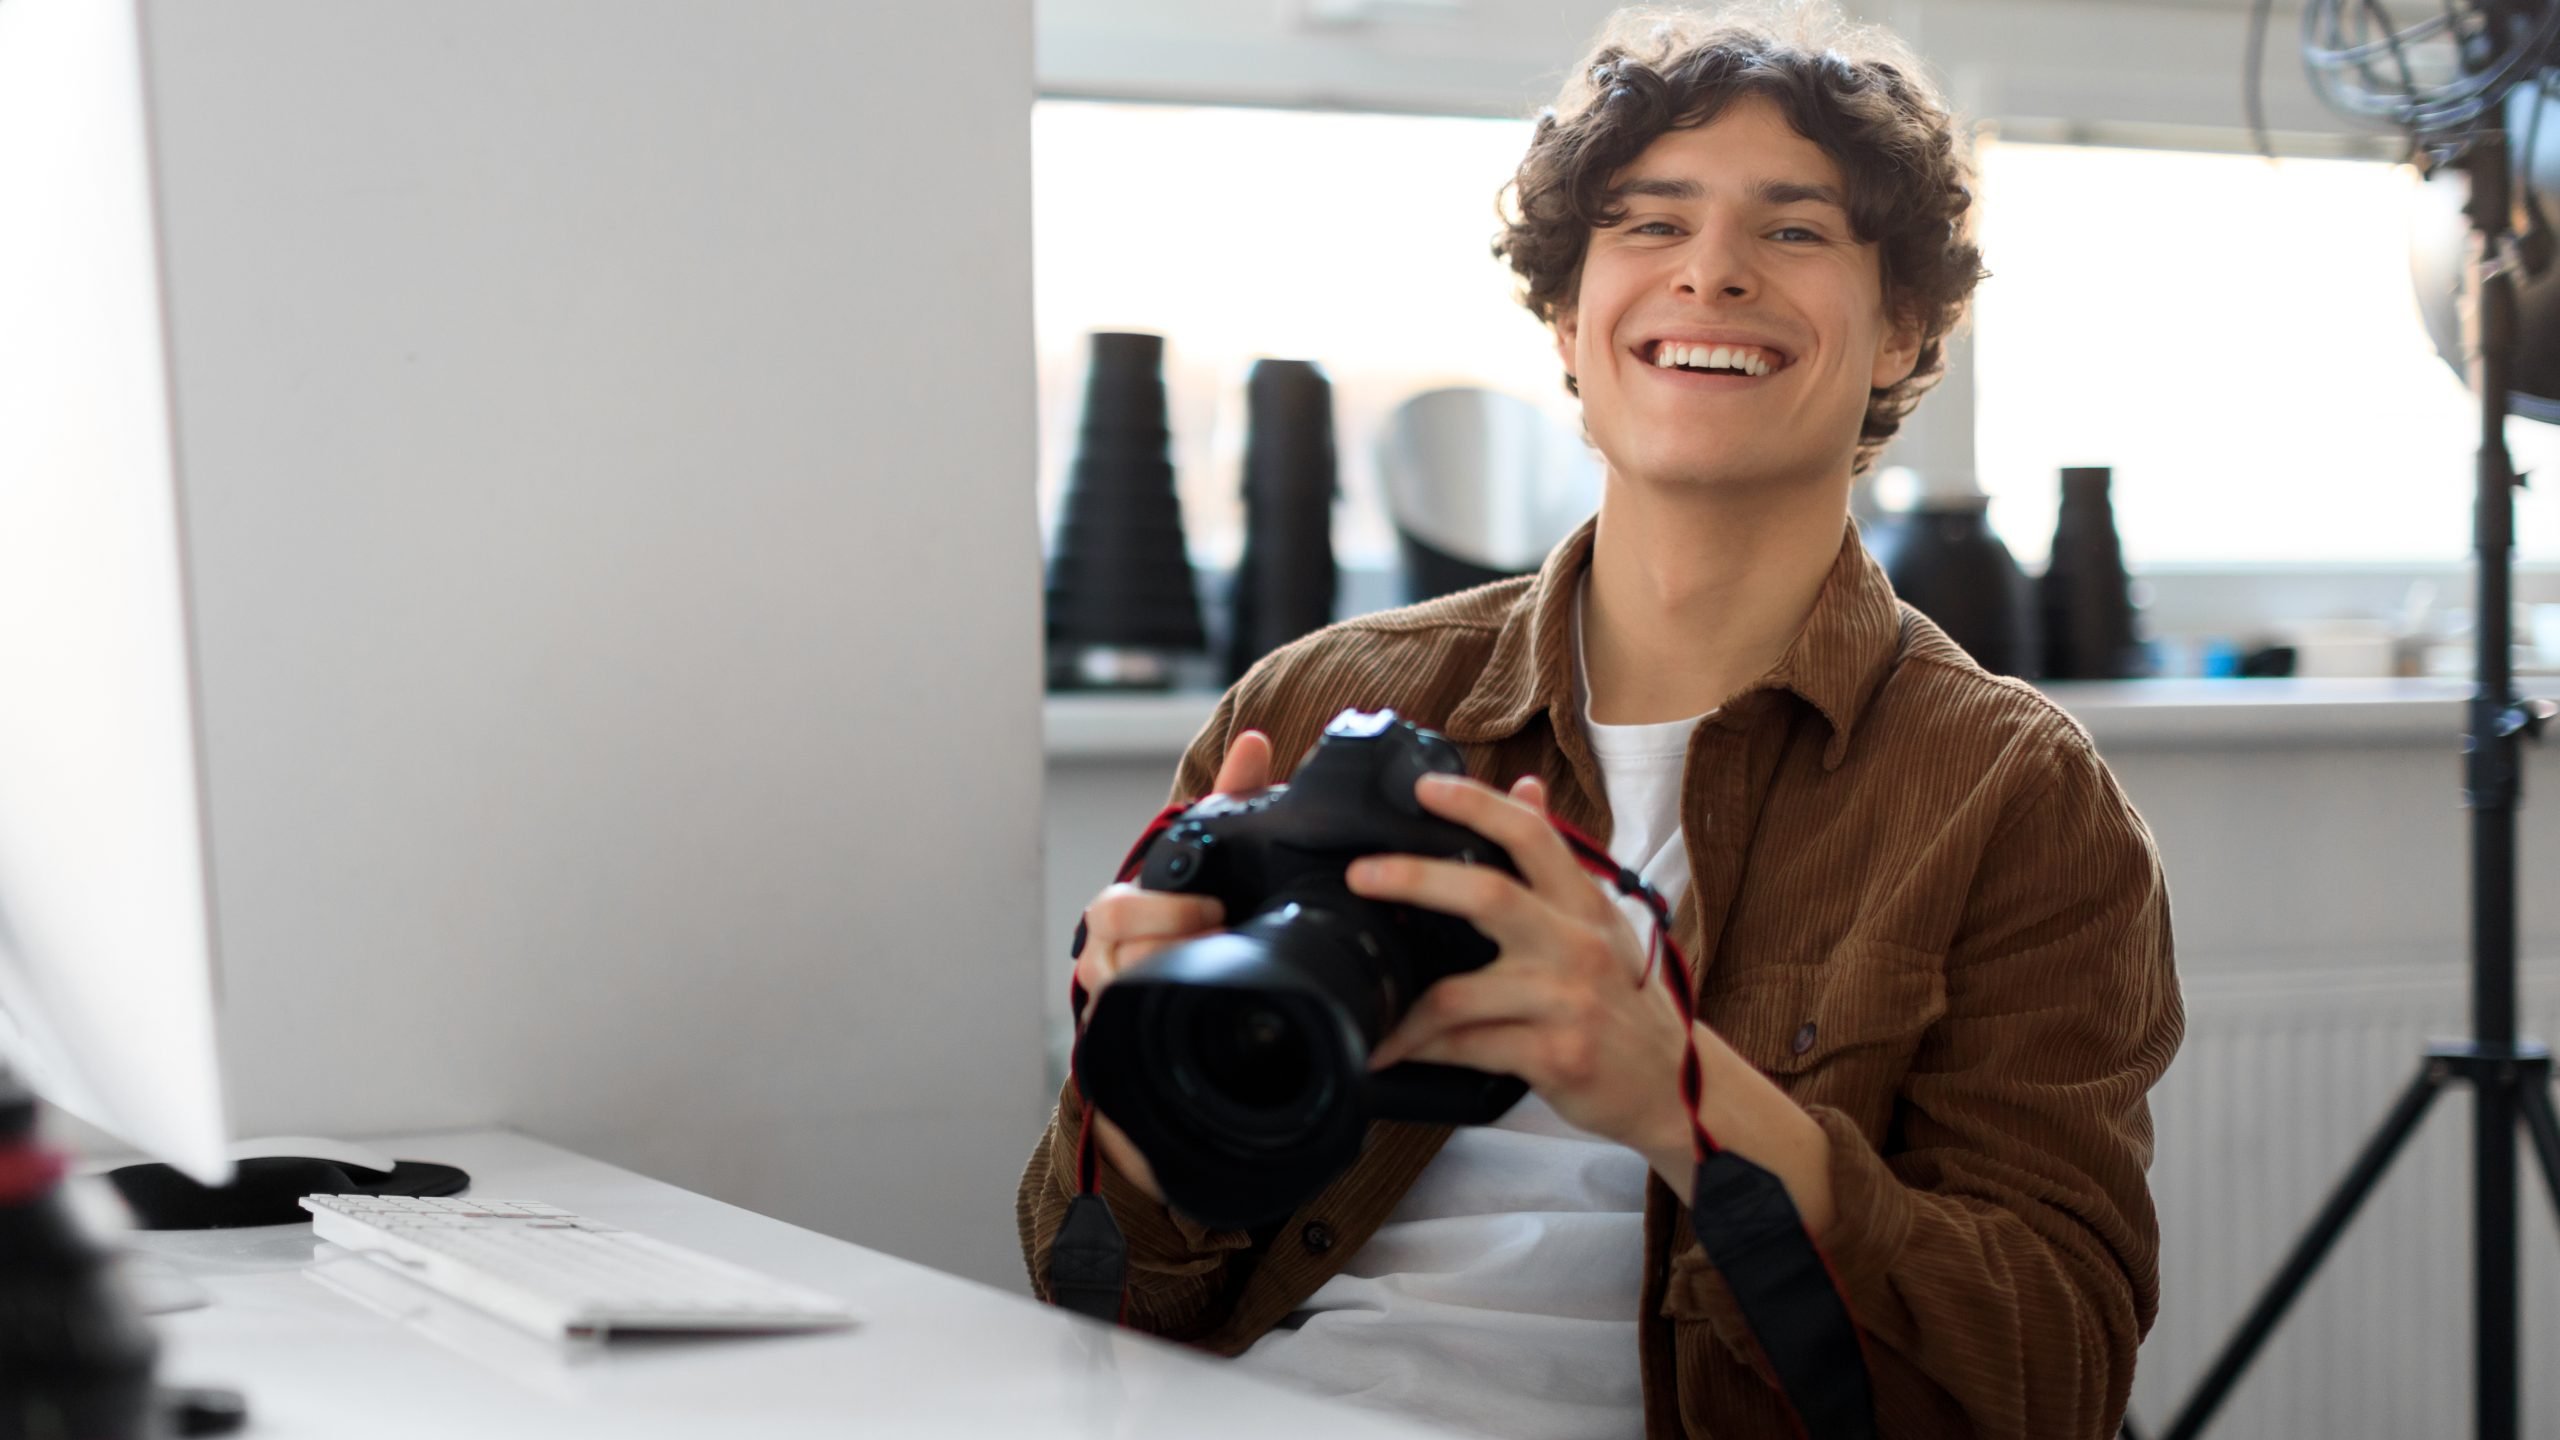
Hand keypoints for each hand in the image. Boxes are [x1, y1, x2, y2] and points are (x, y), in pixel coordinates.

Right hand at [1071, 729, 1272, 1203]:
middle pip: (1114, 960)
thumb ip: (1231, 798)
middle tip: (1221, 944)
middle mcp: (1105, 963)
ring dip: (1171, 990)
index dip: (1161, 912)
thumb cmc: (1196, 911)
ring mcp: (1114, 1008)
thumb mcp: (1214, 855)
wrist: (1191, 993)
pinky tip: (1199, 1035)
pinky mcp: (1127, 1049)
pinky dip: (1163, 1035)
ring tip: (1221, 985)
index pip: (1112, 911)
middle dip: (1169, 950)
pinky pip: (1131, 1047)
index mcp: (1118, 916)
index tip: (1213, 910)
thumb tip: (1256, 741)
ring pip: (1124, 1002)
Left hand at [1354, 773, 1696, 1171]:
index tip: (1424, 789)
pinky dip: (1420, 1049)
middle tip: (1359, 874)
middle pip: (1488, 895)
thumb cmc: (1625, 1002)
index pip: (1531, 836)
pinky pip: (1467, 1046)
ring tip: (1361, 1006)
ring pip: (1459, 992)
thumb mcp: (1602, 924)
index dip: (1477, 805)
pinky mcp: (1555, 1056)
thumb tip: (1524, 788)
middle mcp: (1578, 945)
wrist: (1674, 1088)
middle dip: (1415, 878)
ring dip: (1402, 1007)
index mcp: (1585, 904)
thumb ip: (1556, 862)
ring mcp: (1568, 1003)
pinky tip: (1391, 1052)